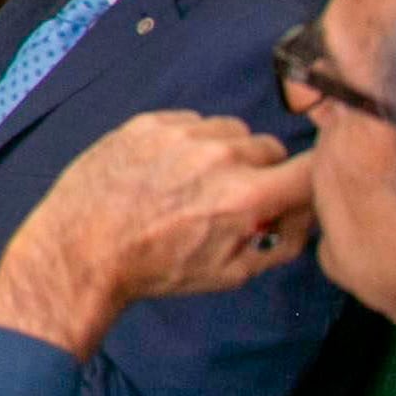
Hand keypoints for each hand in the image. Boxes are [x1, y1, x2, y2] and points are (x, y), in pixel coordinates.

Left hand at [0, 111, 314, 358]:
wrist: (81, 249)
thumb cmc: (157, 268)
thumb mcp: (232, 273)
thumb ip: (283, 242)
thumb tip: (306, 215)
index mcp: (246, 195)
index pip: (313, 168)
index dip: (315, 178)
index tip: (300, 188)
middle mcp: (219, 155)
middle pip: (272, 148)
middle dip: (263, 172)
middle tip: (235, 197)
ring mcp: (180, 133)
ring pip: (232, 131)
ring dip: (227, 152)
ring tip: (196, 182)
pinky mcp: (147, 122)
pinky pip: (192, 122)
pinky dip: (190, 141)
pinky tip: (167, 168)